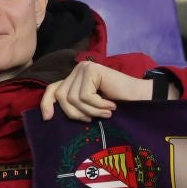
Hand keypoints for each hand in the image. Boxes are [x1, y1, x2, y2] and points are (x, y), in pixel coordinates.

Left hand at [38, 60, 168, 121]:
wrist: (139, 98)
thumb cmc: (116, 104)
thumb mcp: (89, 107)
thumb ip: (73, 105)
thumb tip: (48, 115)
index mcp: (74, 78)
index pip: (53, 89)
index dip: (47, 103)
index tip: (48, 119)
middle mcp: (77, 70)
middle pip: (62, 97)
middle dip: (75, 113)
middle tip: (92, 119)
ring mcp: (84, 68)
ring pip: (74, 99)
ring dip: (91, 111)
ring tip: (106, 112)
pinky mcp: (92, 70)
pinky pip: (86, 96)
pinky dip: (98, 106)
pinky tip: (111, 106)